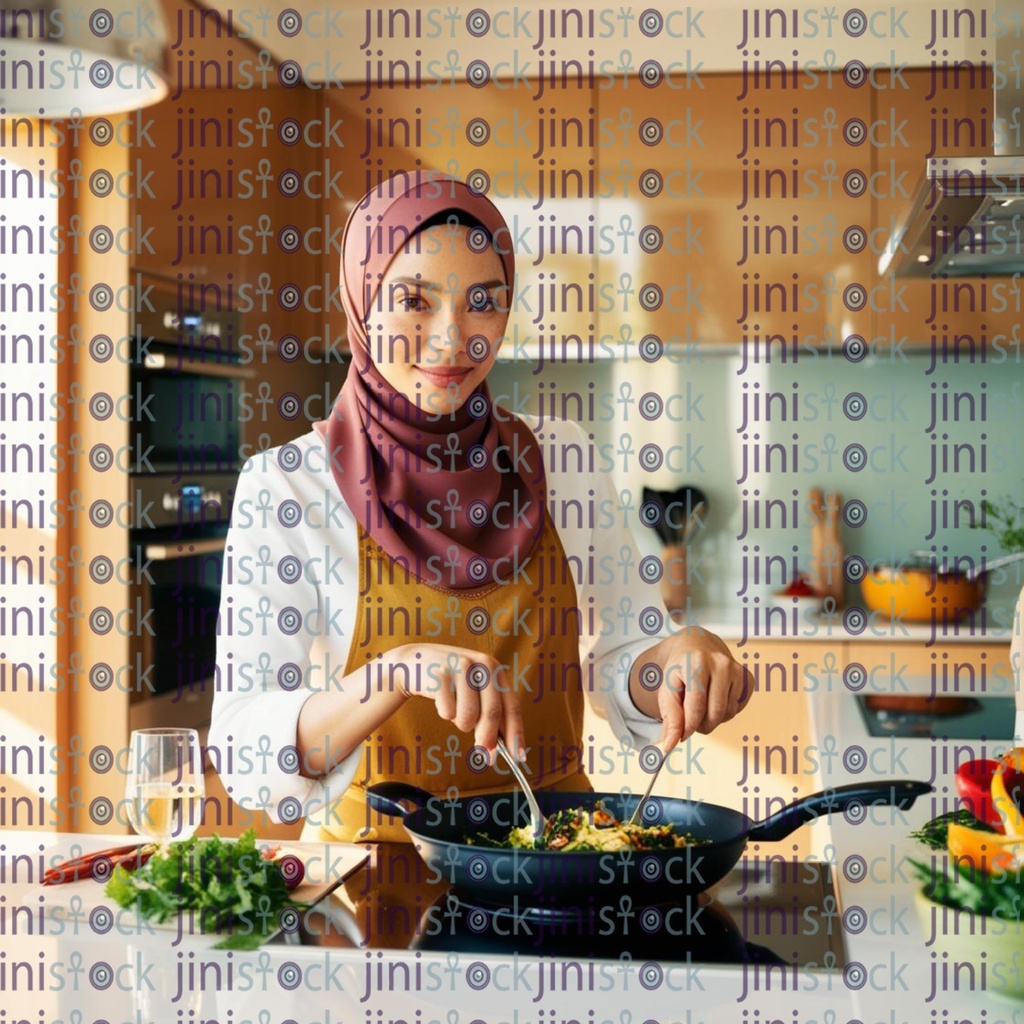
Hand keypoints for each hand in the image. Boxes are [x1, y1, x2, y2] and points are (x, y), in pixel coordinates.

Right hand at [388, 643, 525, 760]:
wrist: (413, 663)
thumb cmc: (449, 684)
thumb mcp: (474, 691)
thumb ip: (488, 716)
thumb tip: (494, 752)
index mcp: (495, 670)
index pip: (512, 706)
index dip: (515, 733)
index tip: (518, 757)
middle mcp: (482, 665)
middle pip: (492, 713)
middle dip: (488, 739)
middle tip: (483, 754)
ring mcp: (461, 667)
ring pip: (468, 716)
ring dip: (461, 723)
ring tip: (454, 710)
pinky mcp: (440, 674)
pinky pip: (447, 712)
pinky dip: (444, 713)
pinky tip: (439, 699)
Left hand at [629, 629, 751, 750]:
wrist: (696, 646)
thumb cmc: (680, 670)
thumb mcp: (667, 690)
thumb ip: (670, 719)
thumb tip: (669, 745)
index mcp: (696, 663)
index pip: (696, 707)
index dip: (689, 727)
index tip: (683, 734)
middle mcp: (720, 663)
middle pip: (715, 713)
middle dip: (702, 725)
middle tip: (692, 720)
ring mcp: (736, 669)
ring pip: (728, 713)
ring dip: (713, 719)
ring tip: (702, 707)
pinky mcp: (747, 677)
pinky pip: (738, 709)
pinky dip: (726, 712)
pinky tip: (716, 700)